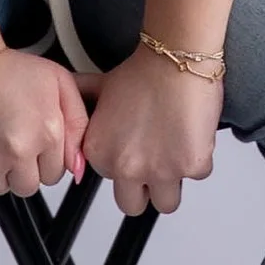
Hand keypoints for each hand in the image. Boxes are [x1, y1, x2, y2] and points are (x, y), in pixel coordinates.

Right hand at [0, 48, 88, 196]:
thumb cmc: (9, 70)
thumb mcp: (60, 83)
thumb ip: (78, 125)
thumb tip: (78, 168)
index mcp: (47, 133)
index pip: (54, 174)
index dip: (43, 158)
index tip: (32, 141)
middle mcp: (18, 151)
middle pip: (28, 187)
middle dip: (22, 169)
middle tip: (11, 140)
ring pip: (0, 188)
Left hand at [81, 46, 222, 216]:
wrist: (176, 59)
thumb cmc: (144, 71)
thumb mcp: (99, 88)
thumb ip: (80, 107)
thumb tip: (66, 113)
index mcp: (99, 153)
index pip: (109, 182)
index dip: (126, 166)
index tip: (136, 150)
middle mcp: (125, 166)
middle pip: (132, 205)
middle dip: (145, 188)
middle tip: (156, 161)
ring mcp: (159, 170)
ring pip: (166, 203)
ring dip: (172, 182)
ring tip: (175, 152)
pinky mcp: (190, 166)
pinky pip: (198, 175)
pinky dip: (199, 157)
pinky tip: (192, 133)